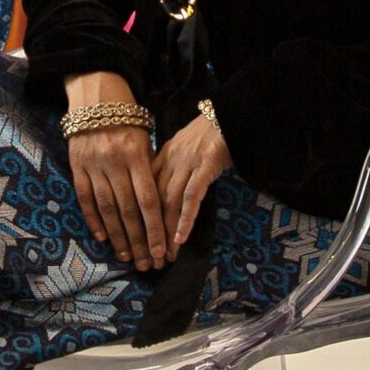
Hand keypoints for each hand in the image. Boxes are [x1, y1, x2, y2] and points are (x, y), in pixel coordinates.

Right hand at [63, 72, 166, 271]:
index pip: (149, 200)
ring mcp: (93, 165)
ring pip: (107, 209)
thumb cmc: (127, 118)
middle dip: (140, 241)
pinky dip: (93, 220)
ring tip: (128, 257)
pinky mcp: (76, 166)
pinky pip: (85, 198)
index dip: (156, 229)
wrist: (95, 95)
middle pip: (129, 210)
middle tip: (148, 264)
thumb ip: (149, 169)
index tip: (163, 251)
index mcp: (136, 155)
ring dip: (119, 236)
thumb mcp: (145, 139)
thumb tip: (158, 205)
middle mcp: (114, 162)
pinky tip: (103, 238)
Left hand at [154, 108, 231, 258]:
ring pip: (170, 202)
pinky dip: (185, 218)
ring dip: (166, 231)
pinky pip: (192, 196)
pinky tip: (180, 237)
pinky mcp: (206, 166)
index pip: (145, 191)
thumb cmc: (210, 132)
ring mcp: (187, 162)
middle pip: (155, 201)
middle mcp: (171, 160)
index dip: (141, 217)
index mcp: (162, 156)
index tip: (138, 240)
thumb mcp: (184, 148)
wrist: (231, 112)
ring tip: (165, 255)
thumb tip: (163, 193)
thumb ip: (172, 167)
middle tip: (150, 257)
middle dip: (152, 231)